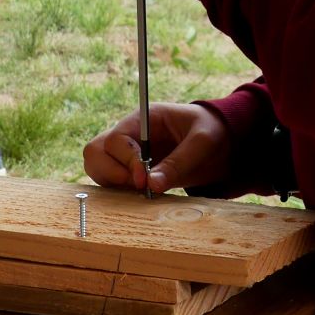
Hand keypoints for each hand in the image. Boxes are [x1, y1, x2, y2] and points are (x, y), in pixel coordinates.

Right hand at [83, 102, 232, 194]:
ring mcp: (126, 153)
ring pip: (96, 167)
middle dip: (111, 173)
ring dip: (112, 184)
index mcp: (143, 119)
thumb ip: (178, 162)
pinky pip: (108, 182)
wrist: (220, 143)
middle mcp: (128, 135)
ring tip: (141, 190)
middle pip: (94, 152)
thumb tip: (151, 186)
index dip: (125, 161)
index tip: (143, 180)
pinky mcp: (130, 171)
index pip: (116, 138)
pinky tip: (141, 195)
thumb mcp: (202, 142)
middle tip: (138, 186)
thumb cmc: (211, 132)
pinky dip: (118, 192)